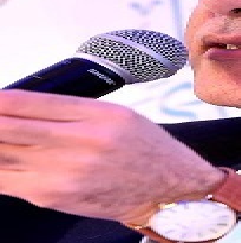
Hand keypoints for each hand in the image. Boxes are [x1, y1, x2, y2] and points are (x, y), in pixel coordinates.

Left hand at [0, 89, 224, 223]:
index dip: (1, 100)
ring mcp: (63, 174)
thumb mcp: (117, 115)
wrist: (166, 190)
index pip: (30, 103)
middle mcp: (80, 144)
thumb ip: (71, 109)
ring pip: (2, 155)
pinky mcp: (52, 196)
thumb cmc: (144, 149)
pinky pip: (5, 181)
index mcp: (97, 116)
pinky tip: (4, 157)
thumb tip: (21, 107)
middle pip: (8, 128)